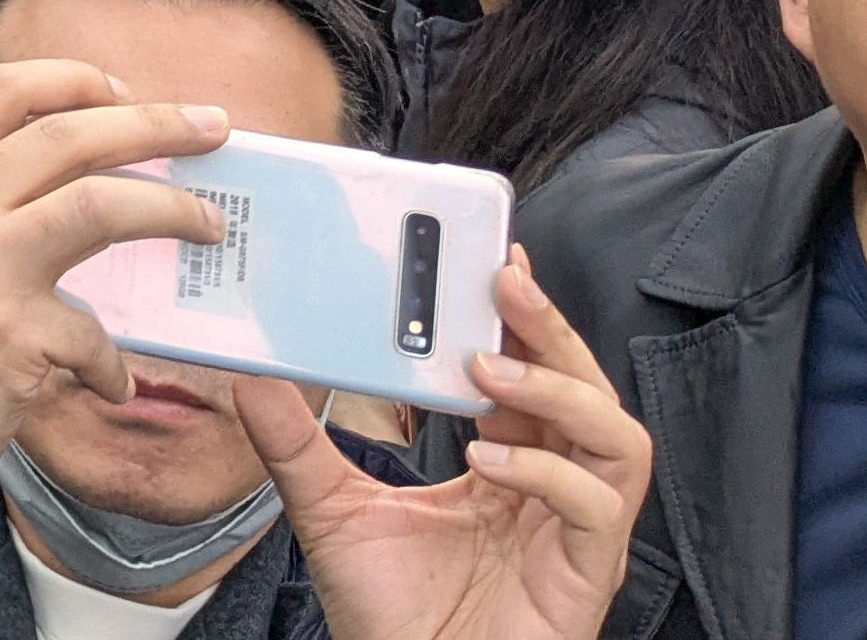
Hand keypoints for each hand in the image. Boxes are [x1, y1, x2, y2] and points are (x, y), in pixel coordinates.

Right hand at [0, 60, 234, 535]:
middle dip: (155, 125)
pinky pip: (94, 333)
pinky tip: (110, 380)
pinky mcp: (7, 333)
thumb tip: (104, 157)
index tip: (130, 95)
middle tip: (213, 129)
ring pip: (98, 204)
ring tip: (211, 227)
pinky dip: (112, 361)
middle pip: (67, 134)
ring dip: (172, 211)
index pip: (4, 88)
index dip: (78, 80)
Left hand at [237, 247, 646, 639]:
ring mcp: (576, 532)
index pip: (533, 375)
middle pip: (585, 388)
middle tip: (503, 280)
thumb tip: (251, 374)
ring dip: (559, 391)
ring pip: (616, 436)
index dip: (523, 320)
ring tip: (489, 370)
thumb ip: (295, 441)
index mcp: (507, 465)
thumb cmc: (389, 614)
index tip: (493, 262)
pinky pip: (597, 505)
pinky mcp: (586, 573)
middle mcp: (552, 490)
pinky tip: (493, 458)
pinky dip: (550, 470)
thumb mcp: (329, 508)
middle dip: (551, 329)